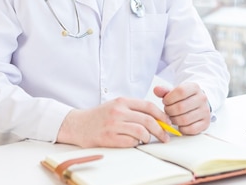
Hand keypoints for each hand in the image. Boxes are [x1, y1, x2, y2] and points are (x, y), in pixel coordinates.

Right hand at [56, 97, 170, 147]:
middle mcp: (118, 111)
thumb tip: (157, 118)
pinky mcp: (109, 138)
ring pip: (141, 132)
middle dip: (160, 130)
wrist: (77, 124)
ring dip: (148, 138)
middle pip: (148, 120)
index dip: (162, 115)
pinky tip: (134, 143)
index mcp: (122, 101)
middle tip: (165, 138)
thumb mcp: (116, 105)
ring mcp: (113, 125)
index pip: (148, 106)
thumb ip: (134, 109)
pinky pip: (130, 142)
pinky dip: (136, 144)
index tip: (168, 123)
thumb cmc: (99, 116)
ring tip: (146, 140)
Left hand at [153, 83, 210, 134]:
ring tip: (172, 117)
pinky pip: (191, 129)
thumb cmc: (185, 98)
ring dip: (174, 120)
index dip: (169, 98)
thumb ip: (165, 91)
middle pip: (181, 107)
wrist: (199, 103)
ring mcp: (205, 111)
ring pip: (185, 120)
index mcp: (195, 87)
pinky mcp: (206, 123)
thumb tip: (156, 90)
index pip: (181, 91)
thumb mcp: (176, 91)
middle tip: (167, 111)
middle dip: (169, 111)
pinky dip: (182, 128)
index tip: (165, 101)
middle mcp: (202, 99)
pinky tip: (179, 124)